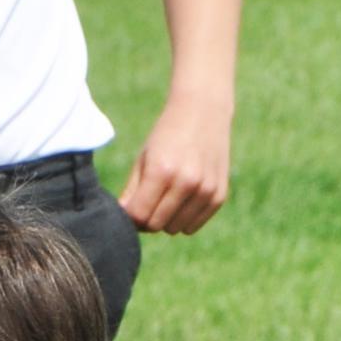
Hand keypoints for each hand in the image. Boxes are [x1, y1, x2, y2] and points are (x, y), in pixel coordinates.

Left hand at [118, 99, 230, 233]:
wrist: (204, 110)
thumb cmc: (167, 136)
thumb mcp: (143, 159)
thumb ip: (131, 193)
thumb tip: (122, 224)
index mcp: (162, 170)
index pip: (138, 216)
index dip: (130, 216)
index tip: (131, 206)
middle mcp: (187, 182)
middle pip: (155, 226)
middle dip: (146, 218)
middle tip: (148, 201)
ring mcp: (205, 190)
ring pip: (174, 230)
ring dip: (165, 220)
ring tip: (166, 196)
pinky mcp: (219, 196)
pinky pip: (192, 227)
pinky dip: (183, 219)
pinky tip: (183, 198)